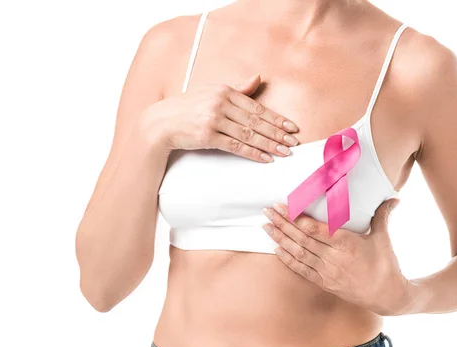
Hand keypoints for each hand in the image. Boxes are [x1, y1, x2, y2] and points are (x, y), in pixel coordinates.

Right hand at [138, 74, 299, 162]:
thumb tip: (258, 78)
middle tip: (294, 141)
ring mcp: (213, 120)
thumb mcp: (212, 92)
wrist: (162, 121)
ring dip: (269, 144)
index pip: (257, 107)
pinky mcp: (207, 136)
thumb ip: (238, 89)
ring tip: (285, 152)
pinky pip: (235, 146)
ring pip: (248, 134)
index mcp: (225, 91)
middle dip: (277, 133)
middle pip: (256, 121)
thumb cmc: (190, 107)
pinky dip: (252, 153)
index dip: (276, 118)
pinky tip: (266, 158)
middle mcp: (220, 104)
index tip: (292, 127)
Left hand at [261, 198, 413, 315]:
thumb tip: (394, 198)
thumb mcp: (383, 237)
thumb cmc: (386, 264)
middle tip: (268, 211)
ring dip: (280, 239)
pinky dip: (288, 259)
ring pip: (298, 253)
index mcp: (347, 244)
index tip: (283, 205)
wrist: (387, 296)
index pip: (315, 228)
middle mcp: (334, 258)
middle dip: (282, 224)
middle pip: (301, 239)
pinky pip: (301, 270)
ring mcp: (327, 272)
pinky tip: (277, 249)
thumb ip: (382, 215)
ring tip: (266, 226)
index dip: (296, 217)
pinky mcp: (324, 283)